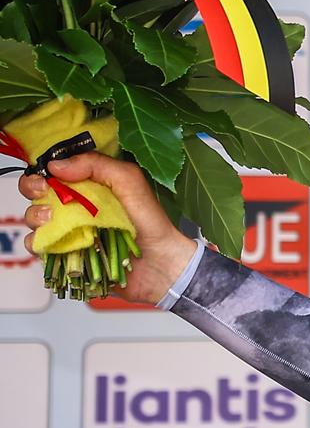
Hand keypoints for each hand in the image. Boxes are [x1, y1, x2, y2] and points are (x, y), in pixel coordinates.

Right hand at [20, 151, 196, 304]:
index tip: (45, 176)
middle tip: (44, 194)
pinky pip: (40, 247)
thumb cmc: (149, 221)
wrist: (159, 262)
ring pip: (34, 220)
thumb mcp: (129, 181)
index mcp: (88, 186)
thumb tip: (55, 164)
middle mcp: (74, 207)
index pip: (53, 172)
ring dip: (37, 217)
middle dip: (33, 190)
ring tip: (54, 219)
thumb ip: (97, 165)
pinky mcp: (66, 254)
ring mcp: (69, 231)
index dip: (42, 171)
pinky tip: (58, 241)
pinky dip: (40, 243)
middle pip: (37, 194)